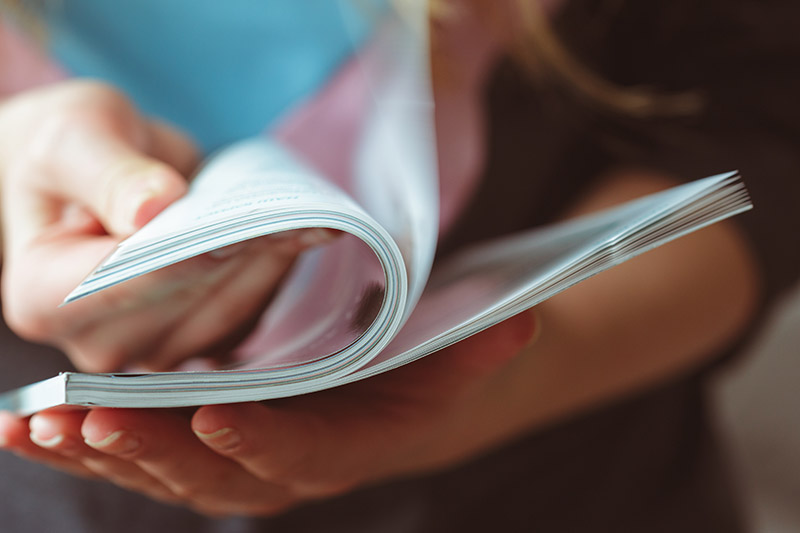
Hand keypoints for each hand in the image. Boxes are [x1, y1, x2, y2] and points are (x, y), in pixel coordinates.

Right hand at [0, 80, 328, 370]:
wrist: (95, 178)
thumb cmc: (74, 154)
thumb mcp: (74, 138)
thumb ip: (106, 173)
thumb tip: (151, 209)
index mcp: (41, 299)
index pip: (123, 284)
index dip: (185, 253)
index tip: (240, 220)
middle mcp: (96, 342)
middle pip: (183, 302)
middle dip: (239, 252)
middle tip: (291, 209)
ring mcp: (152, 349)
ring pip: (227, 312)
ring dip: (269, 262)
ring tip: (304, 215)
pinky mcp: (198, 339)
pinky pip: (249, 313)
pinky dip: (274, 270)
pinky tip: (299, 232)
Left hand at [0, 311, 536, 515]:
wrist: (387, 404)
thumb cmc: (413, 379)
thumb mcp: (451, 361)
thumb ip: (480, 348)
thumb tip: (524, 325)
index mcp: (336, 450)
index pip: (297, 457)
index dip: (261, 443)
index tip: (217, 415)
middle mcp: (275, 470)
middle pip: (209, 471)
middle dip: (152, 449)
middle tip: (93, 413)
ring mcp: (227, 462)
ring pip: (157, 469)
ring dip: (97, 449)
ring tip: (37, 422)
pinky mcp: (192, 445)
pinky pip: (132, 452)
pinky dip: (79, 443)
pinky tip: (26, 426)